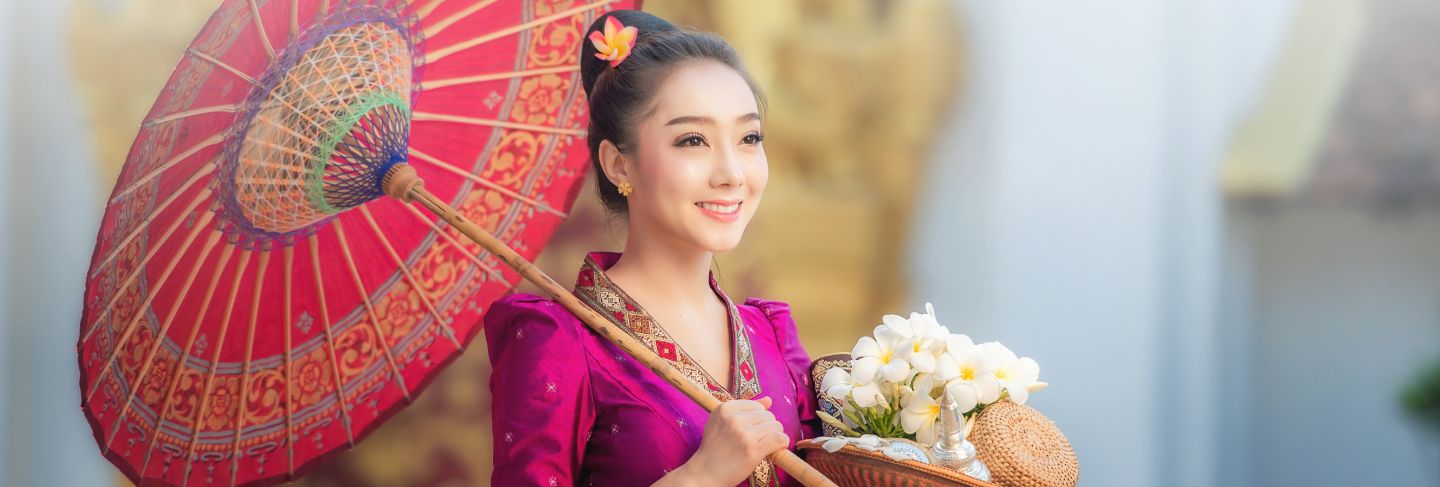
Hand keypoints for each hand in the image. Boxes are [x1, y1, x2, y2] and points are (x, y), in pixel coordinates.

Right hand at [663, 397, 788, 486]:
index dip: (759, 419)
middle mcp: (734, 418)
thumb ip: (745, 410)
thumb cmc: (715, 449)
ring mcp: (743, 434)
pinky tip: (775, 448)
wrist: (705, 473)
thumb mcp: (722, 423)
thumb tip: (769, 400)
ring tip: (765, 445)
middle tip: (758, 440)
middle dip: (767, 428)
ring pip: (775, 426)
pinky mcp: (752, 449)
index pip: (758, 406)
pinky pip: (779, 439)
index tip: (752, 431)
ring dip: (775, 436)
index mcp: (725, 408)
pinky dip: (782, 443)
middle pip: (768, 415)